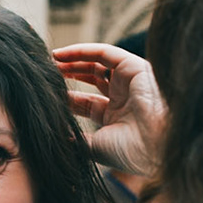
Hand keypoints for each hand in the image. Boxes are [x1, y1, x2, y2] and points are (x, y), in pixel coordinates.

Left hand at [54, 43, 165, 176]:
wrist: (157, 145)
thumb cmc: (130, 152)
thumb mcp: (95, 148)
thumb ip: (75, 140)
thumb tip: (52, 137)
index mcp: (116, 119)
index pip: (85, 103)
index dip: (65, 98)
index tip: (45, 96)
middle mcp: (124, 98)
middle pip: (90, 80)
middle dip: (67, 76)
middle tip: (45, 76)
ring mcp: (130, 82)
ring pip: (96, 63)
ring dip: (71, 61)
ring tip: (49, 62)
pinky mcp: (134, 67)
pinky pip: (104, 52)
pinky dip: (81, 50)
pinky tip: (60, 55)